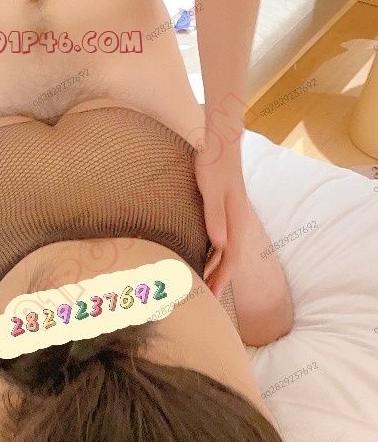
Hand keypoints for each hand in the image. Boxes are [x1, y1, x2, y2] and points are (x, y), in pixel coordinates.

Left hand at [194, 135, 249, 298]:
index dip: (222, 279)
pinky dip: (213, 256)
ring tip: (204, 285)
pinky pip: (221, 242)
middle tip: (206, 299)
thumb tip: (220, 245)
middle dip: (219, 280)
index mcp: (237, 221)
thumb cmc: (215, 163)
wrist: (221, 141)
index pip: (231, 259)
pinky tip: (204, 261)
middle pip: (230, 260)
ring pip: (226, 252)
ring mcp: (232, 219)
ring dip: (216, 270)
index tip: (212, 296)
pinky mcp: (225, 213)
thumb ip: (215, 216)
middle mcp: (237, 223)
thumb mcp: (212, 189)